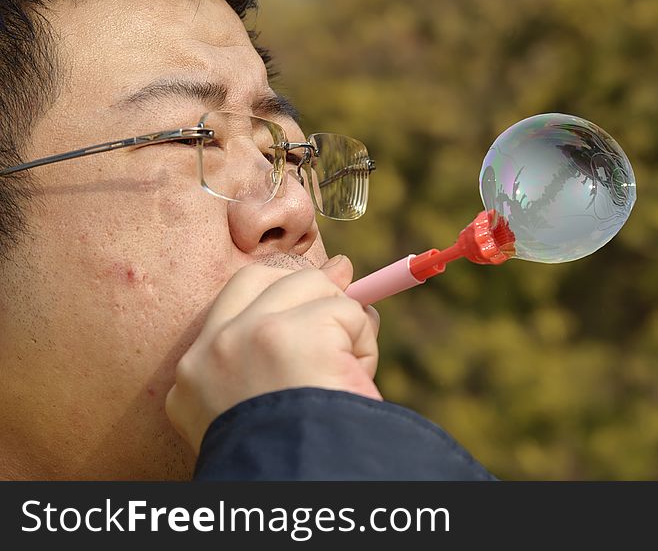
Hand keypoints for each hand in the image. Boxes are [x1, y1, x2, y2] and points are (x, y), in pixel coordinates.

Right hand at [165, 255, 380, 452]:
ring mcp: (250, 336)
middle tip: (344, 296)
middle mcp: (212, 350)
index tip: (317, 294)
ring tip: (346, 375)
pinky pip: (350, 314)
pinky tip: (356, 381)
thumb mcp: (268, 407)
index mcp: (193, 379)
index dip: (280, 293)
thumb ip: (284, 345)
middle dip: (308, 285)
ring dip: (344, 323)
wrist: (294, 489)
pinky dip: (365, 346)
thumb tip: (339, 268)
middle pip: (264, 277)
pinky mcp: (292, 333)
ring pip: (313, 286)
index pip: (232, 308)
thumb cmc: (291, 461)